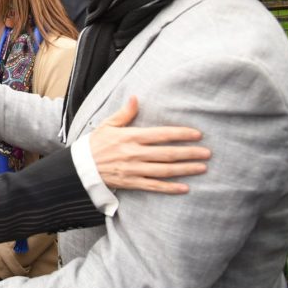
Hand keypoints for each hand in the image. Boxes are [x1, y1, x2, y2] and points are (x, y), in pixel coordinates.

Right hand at [88, 96, 210, 192]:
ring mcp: (133, 169)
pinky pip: (153, 186)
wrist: (80, 166)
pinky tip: (184, 188)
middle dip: (189, 153)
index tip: (197, 134)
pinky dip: (169, 188)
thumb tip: (135, 98)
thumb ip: (124, 113)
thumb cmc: (95, 143)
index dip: (180, 134)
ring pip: (164, 170)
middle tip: (207, 153)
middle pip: (167, 154)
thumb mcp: (107, 125)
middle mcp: (134, 154)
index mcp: (130, 137)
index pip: (161, 135)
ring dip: (185, 169)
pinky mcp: (131, 183)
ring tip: (202, 168)